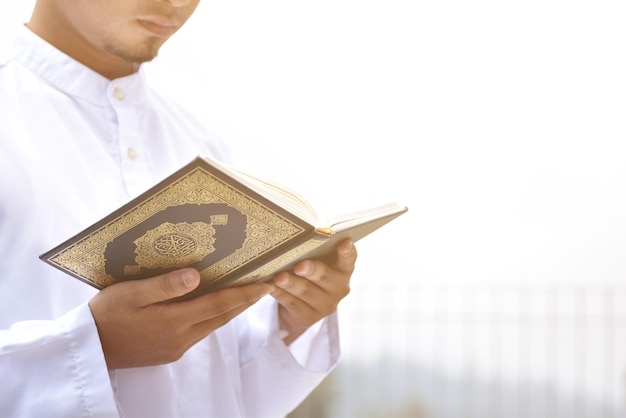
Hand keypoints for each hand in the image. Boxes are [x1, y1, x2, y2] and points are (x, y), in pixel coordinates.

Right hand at [88, 268, 272, 368]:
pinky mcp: (169, 353)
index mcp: (174, 320)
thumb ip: (165, 285)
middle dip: (246, 302)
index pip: (220, 304)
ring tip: (245, 295)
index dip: (245, 294)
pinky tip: (213, 308)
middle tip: (265, 287)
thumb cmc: (105, 315)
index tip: (266, 284)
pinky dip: (213, 319)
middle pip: (222, 317)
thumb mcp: (131, 293)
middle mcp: (181, 337)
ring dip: (231, 311)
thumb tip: (196, 274)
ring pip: (213, 326)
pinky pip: (200, 333)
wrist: (89, 349)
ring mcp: (176, 348)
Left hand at [270, 239, 356, 344]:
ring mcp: (325, 305)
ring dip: (291, 283)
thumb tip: (295, 238)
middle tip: (299, 266)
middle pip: (324, 277)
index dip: (347, 251)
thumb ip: (313, 252)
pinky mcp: (309, 317)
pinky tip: (270, 287)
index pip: (349, 259)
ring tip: (279, 277)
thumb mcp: (315, 262)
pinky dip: (280, 293)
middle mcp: (339, 288)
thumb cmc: (308, 274)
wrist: (300, 307)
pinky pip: (292, 303)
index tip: (344, 243)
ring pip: (306, 291)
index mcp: (343, 270)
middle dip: (311, 270)